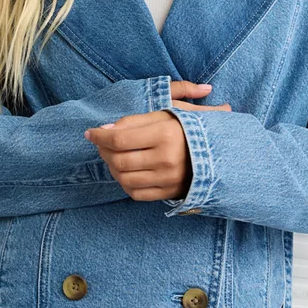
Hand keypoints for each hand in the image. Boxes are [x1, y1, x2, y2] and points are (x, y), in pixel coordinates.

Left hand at [84, 80, 230, 201]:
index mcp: (165, 133)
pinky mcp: (169, 192)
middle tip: (101, 144)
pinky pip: (136, 193)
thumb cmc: (187, 128)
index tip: (90, 133)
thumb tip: (104, 130)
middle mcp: (166, 158)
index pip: (119, 138)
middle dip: (103, 152)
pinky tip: (125, 171)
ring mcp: (168, 178)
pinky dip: (124, 183)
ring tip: (112, 157)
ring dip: (111, 167)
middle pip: (119, 160)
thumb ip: (133, 121)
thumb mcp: (165, 115)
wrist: (218, 152)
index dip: (99, 136)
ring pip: (124, 178)